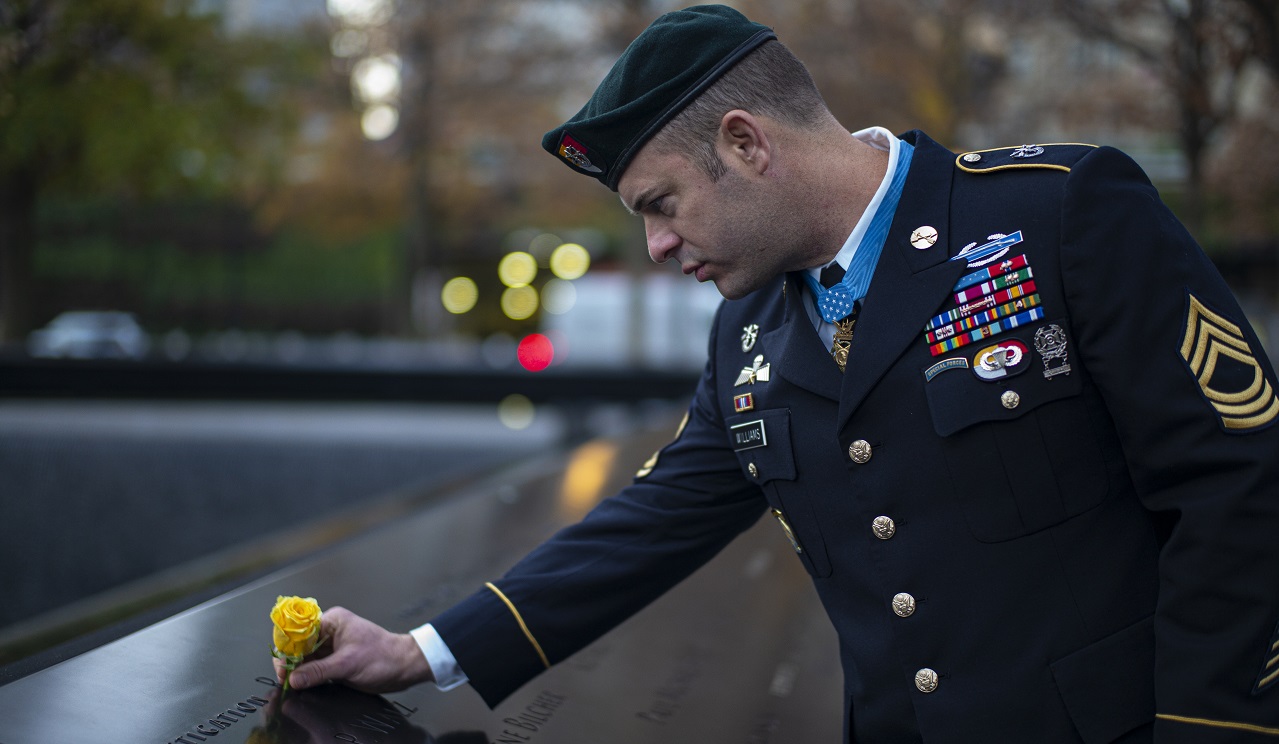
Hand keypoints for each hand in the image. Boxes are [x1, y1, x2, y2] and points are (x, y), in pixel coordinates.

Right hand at [272, 606, 434, 693]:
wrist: (403, 667)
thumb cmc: (384, 657)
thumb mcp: (348, 664)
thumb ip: (318, 671)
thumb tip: (294, 678)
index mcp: (332, 621)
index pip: (299, 631)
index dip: (287, 649)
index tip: (283, 667)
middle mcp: (329, 632)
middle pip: (299, 646)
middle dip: (291, 662)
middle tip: (285, 679)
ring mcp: (332, 648)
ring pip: (305, 659)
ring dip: (298, 671)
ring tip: (291, 684)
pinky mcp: (335, 663)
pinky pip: (314, 669)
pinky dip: (307, 677)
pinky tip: (302, 685)